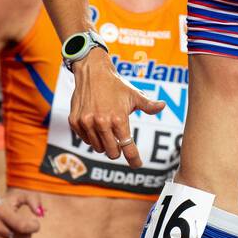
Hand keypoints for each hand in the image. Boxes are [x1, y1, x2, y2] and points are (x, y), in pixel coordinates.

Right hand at [68, 50, 163, 167]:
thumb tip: (163, 106)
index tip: (137, 165)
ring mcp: (86, 123)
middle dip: (117, 151)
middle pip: (112, 153)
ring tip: (107, 131)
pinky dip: (92, 137)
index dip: (134, 159)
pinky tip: (95, 126)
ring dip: (104, 144)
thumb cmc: (116, 85)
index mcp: (118, 119)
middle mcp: (101, 123)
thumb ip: (148, 105)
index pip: (128, 148)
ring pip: (98, 148)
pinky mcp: (75, 122)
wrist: (92, 72)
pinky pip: (86, 140)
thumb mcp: (134, 95)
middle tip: (119, 144)